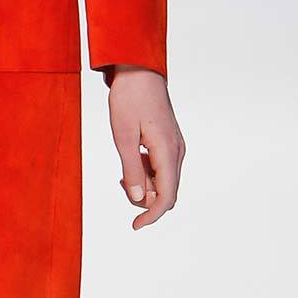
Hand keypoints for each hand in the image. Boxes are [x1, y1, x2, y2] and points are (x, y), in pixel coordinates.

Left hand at [103, 66, 184, 229]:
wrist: (139, 71)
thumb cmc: (129, 99)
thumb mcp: (122, 136)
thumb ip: (131, 170)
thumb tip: (139, 199)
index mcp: (167, 151)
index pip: (167, 196)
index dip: (152, 215)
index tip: (135, 226)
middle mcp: (177, 152)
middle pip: (166, 192)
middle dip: (144, 198)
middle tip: (120, 182)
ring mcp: (176, 147)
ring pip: (164, 182)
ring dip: (144, 185)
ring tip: (123, 171)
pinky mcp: (170, 143)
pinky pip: (162, 169)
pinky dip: (147, 174)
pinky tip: (131, 161)